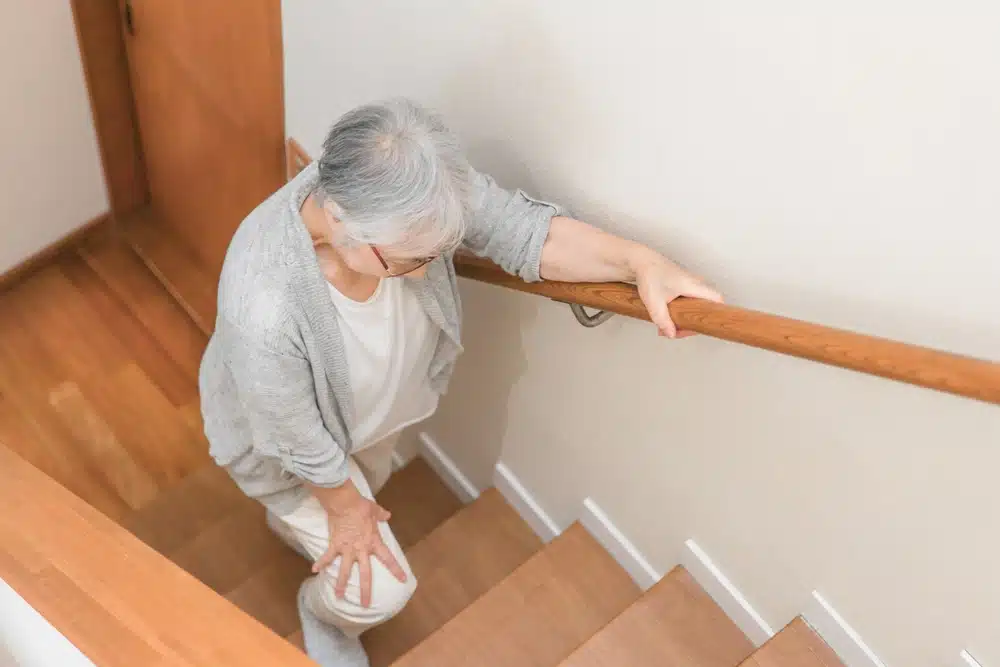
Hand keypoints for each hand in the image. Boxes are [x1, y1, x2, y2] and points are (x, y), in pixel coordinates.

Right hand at [310, 481, 406, 607]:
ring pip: (345, 571)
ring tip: (339, 596)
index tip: (403, 580)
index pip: (388, 558)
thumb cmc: (361, 506)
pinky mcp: (335, 545)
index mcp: (374, 542)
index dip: (396, 570)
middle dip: (365, 591)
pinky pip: (327, 556)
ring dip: (341, 584)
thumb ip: (381, 515)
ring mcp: (347, 549)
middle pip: (365, 574)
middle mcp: (361, 550)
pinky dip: (321, 563)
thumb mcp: (375, 510)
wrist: (344, 502)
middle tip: (365, 605)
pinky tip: (314, 570)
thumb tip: (387, 515)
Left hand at [630, 250, 722, 337]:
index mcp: (693, 285)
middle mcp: (695, 282)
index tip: (703, 325)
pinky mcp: (682, 283)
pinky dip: (681, 310)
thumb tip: (671, 334)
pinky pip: (689, 299)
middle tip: (680, 330)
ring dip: (686, 317)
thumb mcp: (655, 303)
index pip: (717, 299)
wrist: (640, 261)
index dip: (714, 314)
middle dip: (694, 321)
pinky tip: (667, 317)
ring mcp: (690, 282)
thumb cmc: (649, 275)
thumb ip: (663, 321)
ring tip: (670, 326)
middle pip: (706, 305)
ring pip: (696, 303)